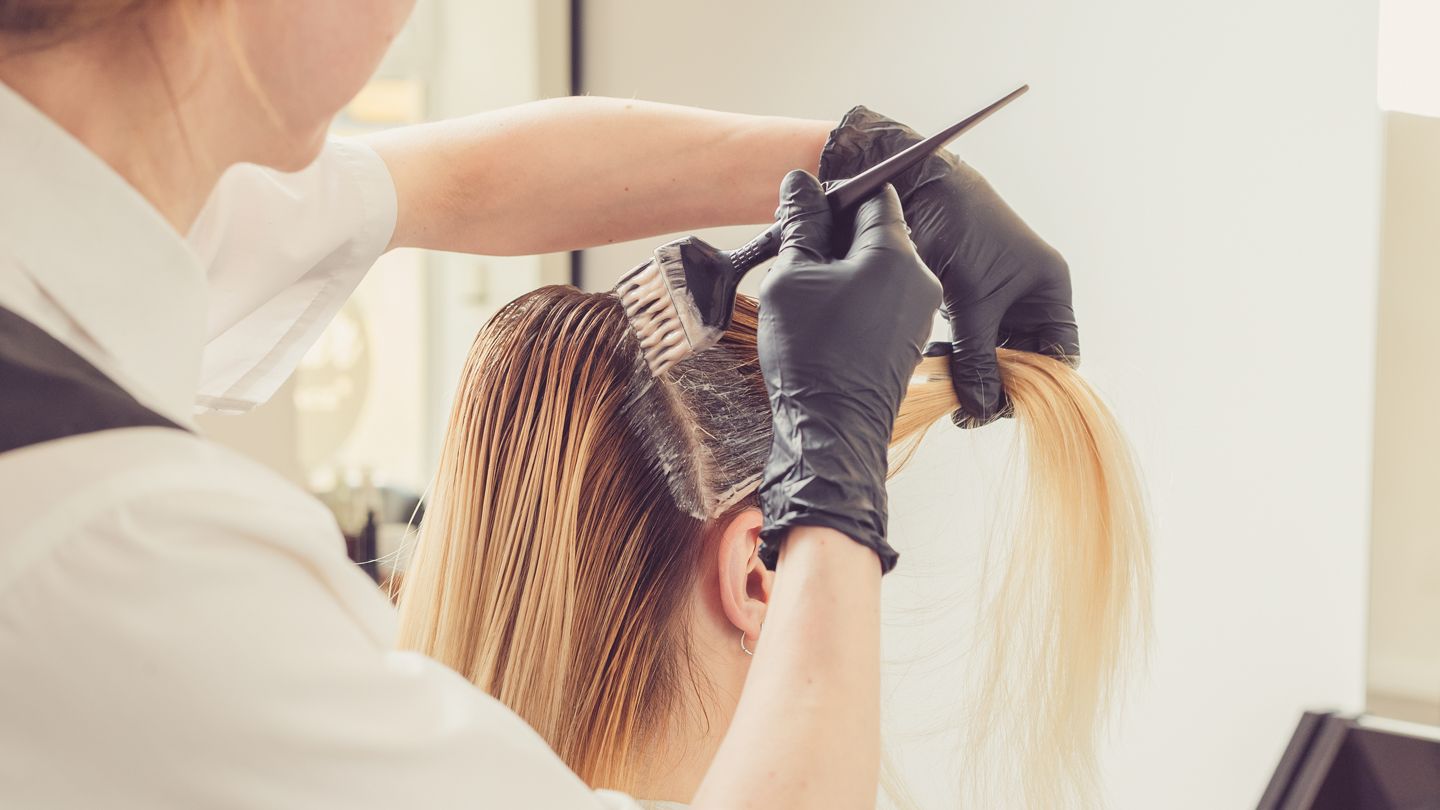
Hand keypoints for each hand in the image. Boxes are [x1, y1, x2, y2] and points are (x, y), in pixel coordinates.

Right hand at [756, 171, 941, 572]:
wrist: (830, 431)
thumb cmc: (810, 353)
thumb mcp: (792, 277)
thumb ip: (801, 224)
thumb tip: (800, 182)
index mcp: (896, 254)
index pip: (874, 195)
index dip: (836, 197)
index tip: (805, 213)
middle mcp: (921, 278)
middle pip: (881, 231)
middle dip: (839, 235)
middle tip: (796, 253)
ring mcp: (920, 311)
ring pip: (882, 267)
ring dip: (845, 268)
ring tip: (806, 291)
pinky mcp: (910, 338)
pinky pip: (884, 298)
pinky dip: (856, 296)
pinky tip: (824, 318)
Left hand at [819, 106, 1078, 426]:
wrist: (917, 186)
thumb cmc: (957, 229)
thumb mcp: (971, 300)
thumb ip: (976, 356)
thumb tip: (980, 408)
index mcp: (1049, 290)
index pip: (1060, 355)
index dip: (1037, 386)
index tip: (1002, 406)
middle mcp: (1029, 297)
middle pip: (1026, 362)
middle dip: (998, 386)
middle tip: (964, 408)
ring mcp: (999, 300)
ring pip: (995, 356)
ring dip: (972, 375)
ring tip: (945, 387)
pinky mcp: (967, 300)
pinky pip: (970, 343)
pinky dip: (955, 358)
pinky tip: (934, 364)